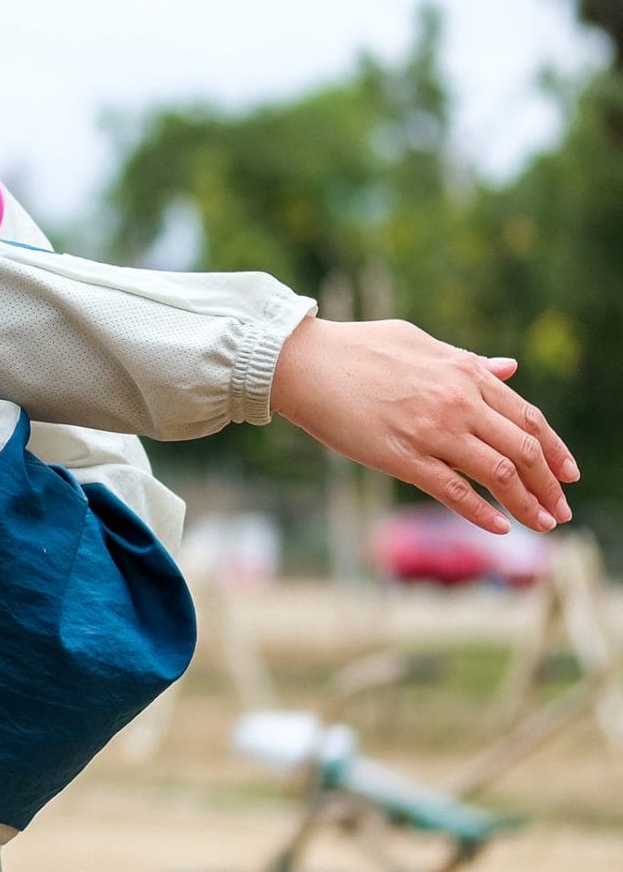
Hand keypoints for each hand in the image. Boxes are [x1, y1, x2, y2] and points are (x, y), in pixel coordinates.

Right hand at [270, 316, 578, 534]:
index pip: (527, 417)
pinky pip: (454, 491)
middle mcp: (457, 402)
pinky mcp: (402, 457)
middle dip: (549, 485)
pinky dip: (483, 513)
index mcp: (463, 373)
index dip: (554, 450)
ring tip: (542, 524)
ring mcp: (431, 431)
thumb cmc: (356, 348)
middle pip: (522, 450)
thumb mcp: (419, 343)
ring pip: (498, 474)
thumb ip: (467, 361)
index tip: (568, 474)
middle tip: (561, 510)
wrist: (302, 362)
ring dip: (527, 504)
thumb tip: (508, 369)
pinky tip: (500, 528)